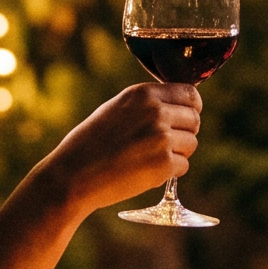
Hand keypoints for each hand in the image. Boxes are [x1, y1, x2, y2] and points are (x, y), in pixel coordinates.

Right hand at [44, 81, 201, 211]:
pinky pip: (183, 166)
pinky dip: (170, 173)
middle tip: (165, 144)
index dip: (192, 108)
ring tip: (149, 159)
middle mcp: (156, 112)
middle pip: (194, 119)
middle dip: (185, 132)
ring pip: (191, 144)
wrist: (73, 175)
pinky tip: (146, 172)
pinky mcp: (164, 165)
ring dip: (177, 153)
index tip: (186, 118)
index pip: (190, 94)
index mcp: (143, 94)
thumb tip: (178, 107)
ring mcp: (161, 138)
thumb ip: (147, 104)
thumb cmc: (90, 143)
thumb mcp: (117, 108)